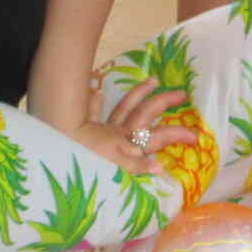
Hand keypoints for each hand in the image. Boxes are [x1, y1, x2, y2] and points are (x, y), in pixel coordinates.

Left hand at [73, 78, 196, 176]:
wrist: (55, 154)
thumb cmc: (85, 165)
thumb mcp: (115, 171)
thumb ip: (137, 168)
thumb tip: (160, 167)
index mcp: (128, 145)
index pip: (159, 136)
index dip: (178, 134)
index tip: (196, 135)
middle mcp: (118, 133)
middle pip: (145, 113)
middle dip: (164, 102)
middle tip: (182, 92)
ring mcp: (102, 129)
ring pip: (124, 107)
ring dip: (139, 93)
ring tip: (153, 80)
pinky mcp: (85, 129)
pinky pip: (91, 112)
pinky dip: (95, 102)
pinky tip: (97, 92)